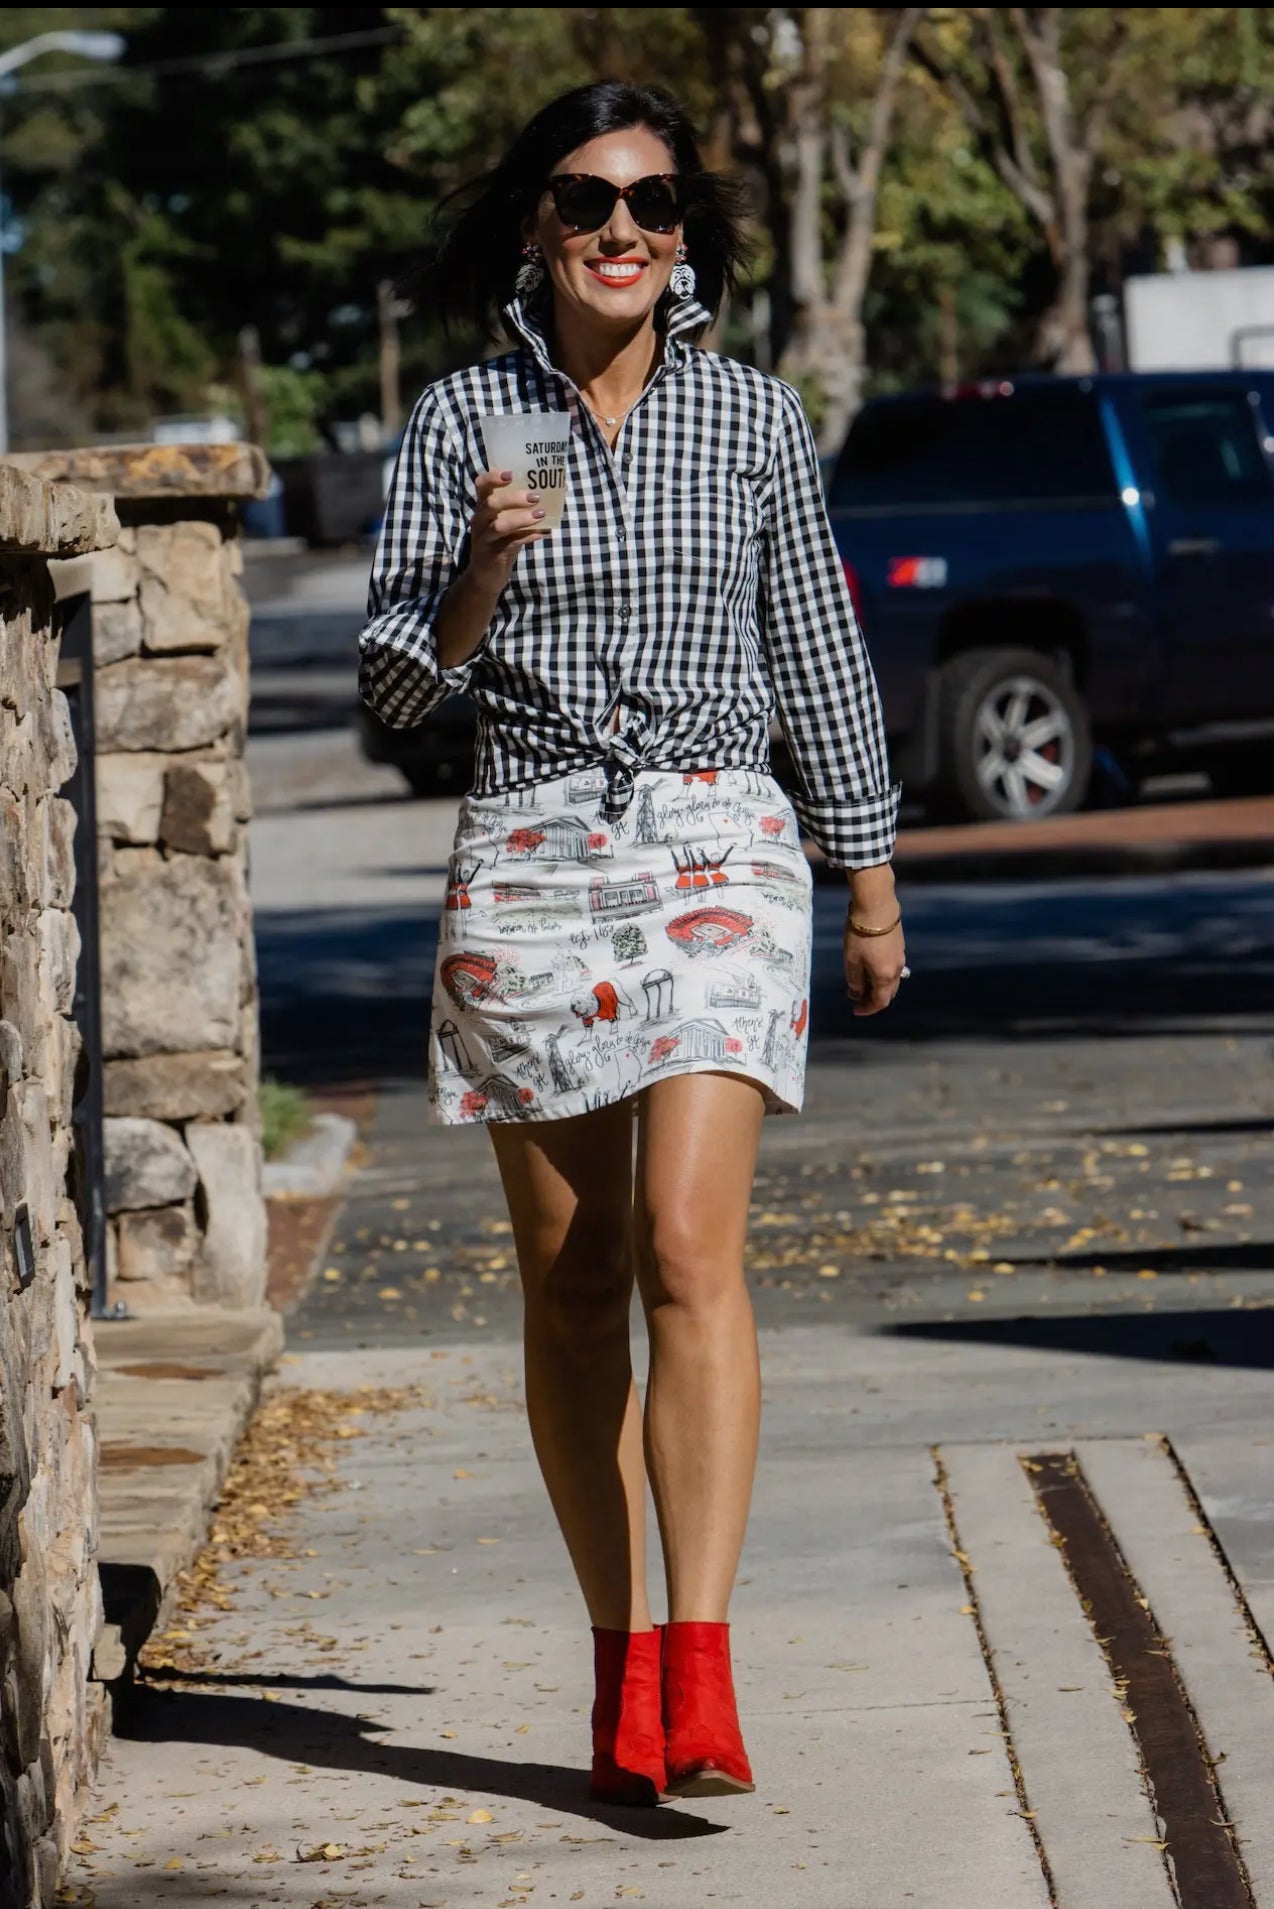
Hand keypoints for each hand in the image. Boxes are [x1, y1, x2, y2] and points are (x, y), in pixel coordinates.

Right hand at [466, 468, 546, 595]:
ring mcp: (485, 539)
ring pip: (499, 526)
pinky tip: (544, 532)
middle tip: (534, 496)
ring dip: (521, 519)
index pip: (481, 485)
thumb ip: (523, 509)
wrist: (486, 577)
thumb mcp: (507, 523)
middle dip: (513, 498)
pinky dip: (529, 536)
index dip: (493, 477)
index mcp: (483, 508)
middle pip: (491, 504)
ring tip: (540, 514)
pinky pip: (511, 543)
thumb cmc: (501, 543)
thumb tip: (558, 491)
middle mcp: (480, 521)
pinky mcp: (493, 555)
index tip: (510, 473)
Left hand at [843, 865, 905, 1016]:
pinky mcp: (899, 944)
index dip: (867, 1009)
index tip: (855, 1010)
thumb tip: (857, 994)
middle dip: (873, 998)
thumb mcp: (851, 961)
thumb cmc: (860, 934)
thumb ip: (854, 981)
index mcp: (885, 976)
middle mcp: (897, 969)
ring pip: (892, 979)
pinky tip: (869, 965)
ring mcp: (901, 956)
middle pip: (888, 993)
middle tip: (857, 997)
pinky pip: (892, 966)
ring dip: (878, 985)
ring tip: (861, 981)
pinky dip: (882, 973)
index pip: (880, 1002)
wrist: (877, 905)